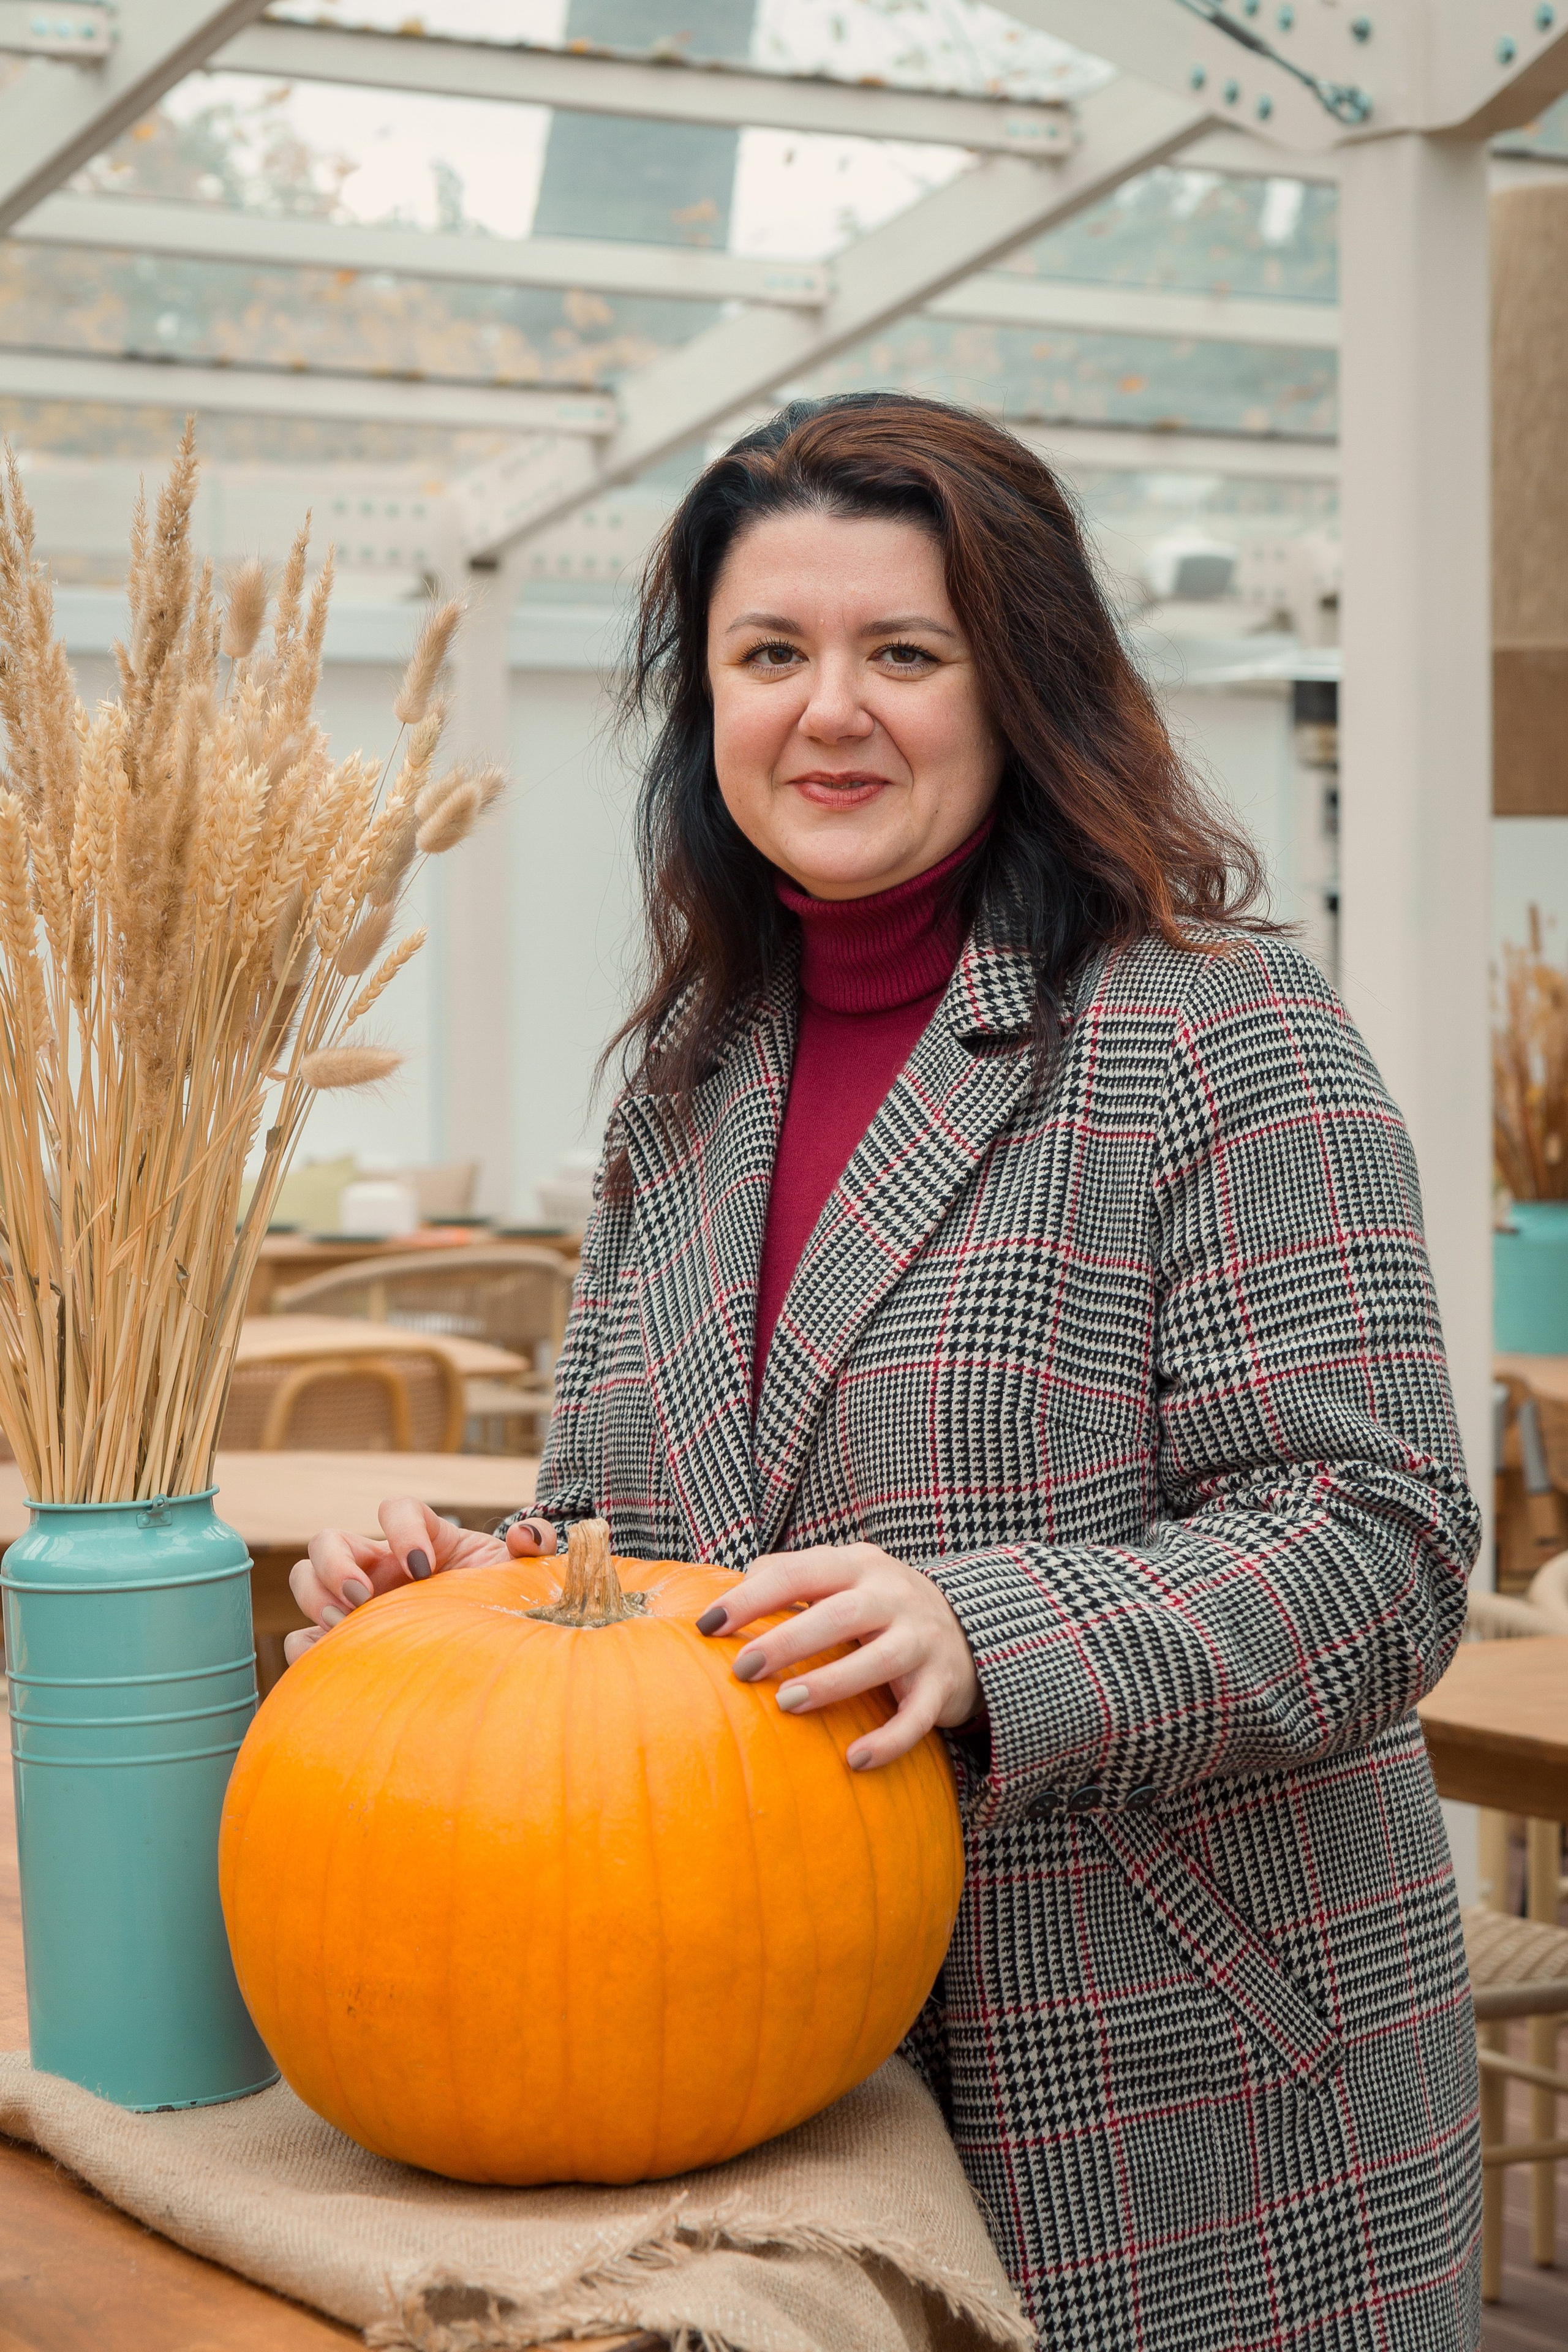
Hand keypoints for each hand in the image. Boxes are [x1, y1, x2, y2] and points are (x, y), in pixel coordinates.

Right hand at [282, 1503, 558, 1665]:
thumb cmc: (499, 1602)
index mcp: (422, 1540)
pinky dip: (307, 1646)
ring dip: (316, 1598)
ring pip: (305, 1579)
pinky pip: (300, 1638)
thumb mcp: (519, 1575)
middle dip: (336, 1564)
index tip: (425, 1566)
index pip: (397, 1508)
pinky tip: (334, 1659)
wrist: (489, 1649)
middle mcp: (379, 1566)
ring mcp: (354, 1603)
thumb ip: (532, 1545)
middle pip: (328, 1539)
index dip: (402, 1528)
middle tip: (364, 1598)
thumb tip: (527, 1535)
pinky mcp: (340, 1641)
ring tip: (346, 1625)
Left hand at [699, 1542, 981, 1771]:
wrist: (969, 1628)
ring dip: (831, 1682)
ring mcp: (922, 1639)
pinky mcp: (942, 1685)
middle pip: (840, 1614)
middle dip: (787, 1641)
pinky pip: (917, 1717)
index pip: (799, 1572)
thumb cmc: (877, 1604)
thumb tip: (729, 1589)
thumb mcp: (841, 1575)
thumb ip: (789, 1573)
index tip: (708, 1625)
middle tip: (742, 1670)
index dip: (751, 1597)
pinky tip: (854, 1760)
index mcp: (858, 1565)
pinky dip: (888, 1740)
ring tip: (785, 1704)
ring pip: (880, 1659)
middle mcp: (893, 1595)